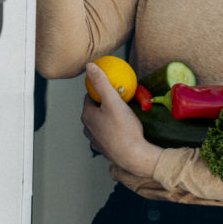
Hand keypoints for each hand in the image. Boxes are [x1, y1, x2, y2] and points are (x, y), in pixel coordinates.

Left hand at [81, 62, 162, 177]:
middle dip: (105, 104)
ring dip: (109, 118)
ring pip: (101, 123)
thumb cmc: (124, 129)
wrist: (135, 156)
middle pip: (95, 110)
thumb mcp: (113, 101)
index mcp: (87, 116)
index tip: (113, 88)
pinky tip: (125, 129)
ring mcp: (96, 141)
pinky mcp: (106, 150)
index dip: (101, 90)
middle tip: (121, 100)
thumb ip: (101, 82)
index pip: (90, 96)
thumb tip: (90, 66)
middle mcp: (88, 129)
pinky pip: (108, 135)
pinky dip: (113, 130)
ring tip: (124, 115)